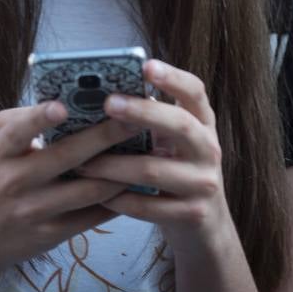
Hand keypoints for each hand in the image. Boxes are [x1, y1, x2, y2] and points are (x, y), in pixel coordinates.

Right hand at [0, 101, 131, 273]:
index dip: (41, 118)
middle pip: (67, 157)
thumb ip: (28, 118)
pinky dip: (116, 201)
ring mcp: (33, 210)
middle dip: (104, 137)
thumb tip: (75, 97)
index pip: (20, 130)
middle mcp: (15, 180)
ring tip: (146, 152)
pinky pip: (91, 216)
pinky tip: (136, 186)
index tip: (63, 106)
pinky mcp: (50, 235)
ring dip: (120, 172)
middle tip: (134, 120)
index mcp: (2, 149)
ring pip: (87, 190)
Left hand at [74, 59, 230, 255]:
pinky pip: (148, 206)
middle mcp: (209, 149)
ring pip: (154, 170)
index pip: (194, 91)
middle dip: (142, 113)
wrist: (205, 226)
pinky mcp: (193, 215)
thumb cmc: (175, 169)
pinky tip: (96, 193)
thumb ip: (149, 119)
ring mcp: (204, 184)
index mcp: (203, 122)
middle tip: (108, 104)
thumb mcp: (171, 140)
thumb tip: (100, 95)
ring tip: (83, 161)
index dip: (172, 77)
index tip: (145, 65)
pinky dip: (119, 199)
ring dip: (114, 165)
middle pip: (179, 125)